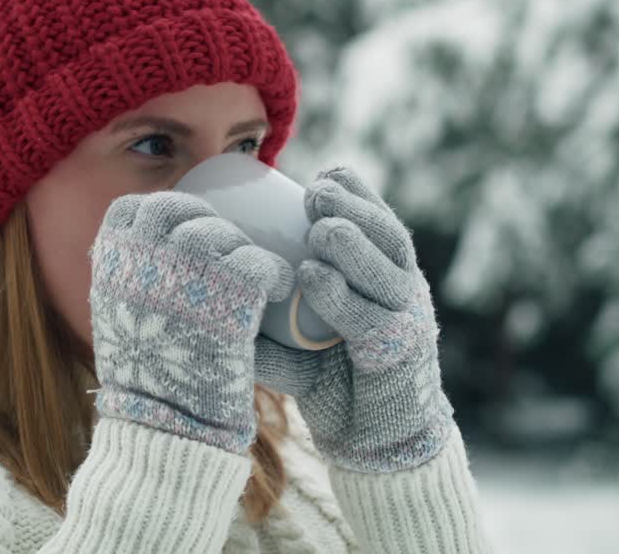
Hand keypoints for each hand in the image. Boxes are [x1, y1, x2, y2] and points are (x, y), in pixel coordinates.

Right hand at [88, 191, 293, 454]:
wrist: (163, 421)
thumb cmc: (141, 381)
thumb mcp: (111, 322)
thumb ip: (122, 287)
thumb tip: (131, 262)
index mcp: (111, 262)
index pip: (132, 210)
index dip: (159, 212)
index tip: (179, 227)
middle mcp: (144, 253)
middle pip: (178, 210)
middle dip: (204, 221)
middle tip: (225, 247)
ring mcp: (187, 266)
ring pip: (221, 232)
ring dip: (239, 246)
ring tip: (250, 273)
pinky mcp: (230, 287)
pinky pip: (260, 262)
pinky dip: (275, 273)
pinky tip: (278, 288)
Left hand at [253, 166, 455, 472]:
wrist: (376, 446)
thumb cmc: (336, 384)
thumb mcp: (299, 343)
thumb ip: (267, 324)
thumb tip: (211, 299)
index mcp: (388, 278)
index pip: (380, 224)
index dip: (358, 194)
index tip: (325, 173)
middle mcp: (406, 294)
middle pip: (389, 237)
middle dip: (355, 207)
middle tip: (316, 190)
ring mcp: (407, 324)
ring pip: (386, 272)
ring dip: (352, 243)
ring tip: (319, 224)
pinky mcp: (399, 356)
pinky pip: (371, 319)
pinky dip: (340, 295)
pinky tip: (312, 275)